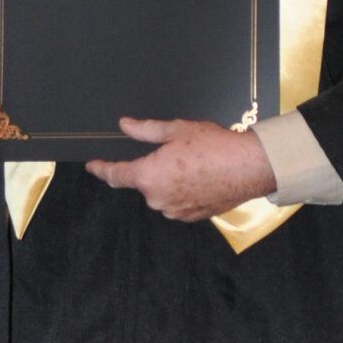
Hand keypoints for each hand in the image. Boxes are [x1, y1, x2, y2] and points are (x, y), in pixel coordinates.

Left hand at [85, 118, 275, 221]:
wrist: (249, 168)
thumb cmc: (213, 146)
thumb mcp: (176, 130)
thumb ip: (145, 130)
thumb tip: (125, 125)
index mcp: (148, 177)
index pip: (115, 175)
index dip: (102, 169)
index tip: (93, 166)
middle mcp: (157, 199)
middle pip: (143, 182)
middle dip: (152, 168)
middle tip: (175, 151)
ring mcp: (174, 211)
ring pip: (161, 193)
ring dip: (169, 180)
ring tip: (193, 163)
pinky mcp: (191, 216)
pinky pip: (178, 202)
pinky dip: (183, 191)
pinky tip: (200, 176)